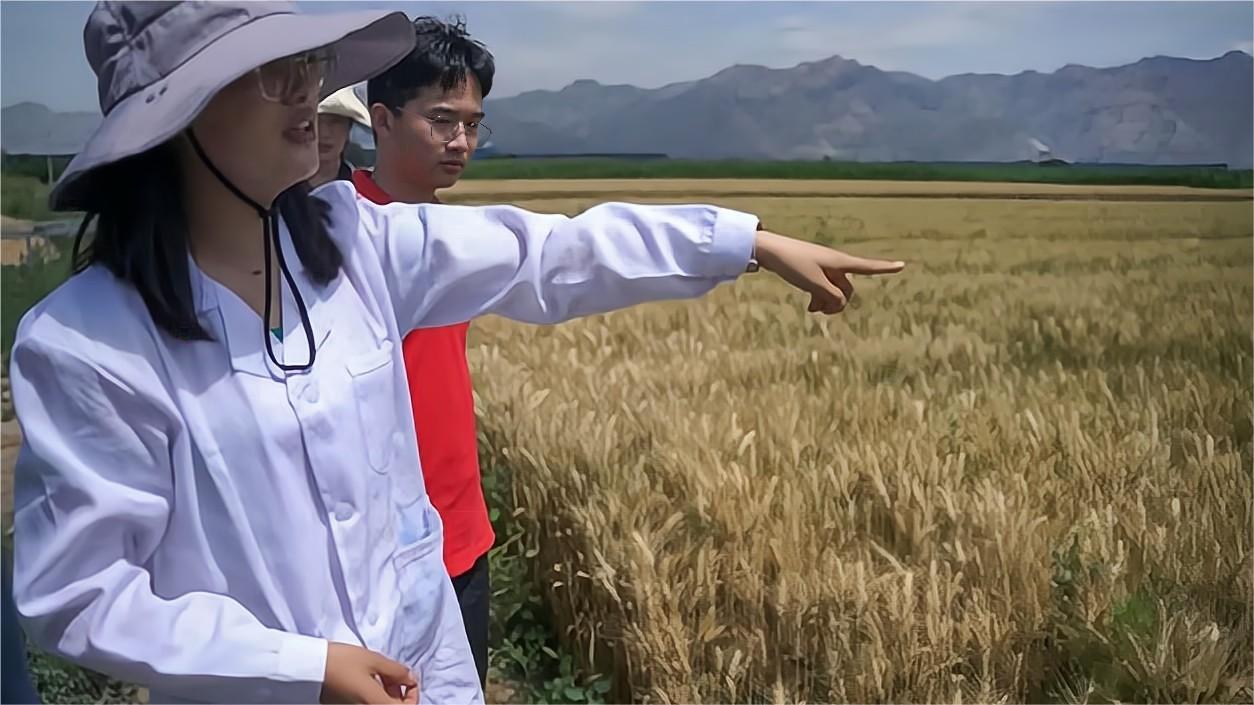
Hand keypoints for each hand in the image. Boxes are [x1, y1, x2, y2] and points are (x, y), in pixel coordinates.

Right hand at [320, 642, 418, 703]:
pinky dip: (374, 693)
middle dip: (400, 692)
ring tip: (381, 672)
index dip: (413, 696)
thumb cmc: (341, 662)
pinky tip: (370, 677)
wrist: (310, 668)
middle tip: (395, 673)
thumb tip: (410, 678)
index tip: (409, 680)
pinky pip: (368, 703)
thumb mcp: (374, 661)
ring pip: (380, 704)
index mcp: (377, 704)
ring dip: (387, 692)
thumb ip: (397, 671)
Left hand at [753, 230, 904, 313]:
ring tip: (812, 309)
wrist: (769, 250)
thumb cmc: (792, 264)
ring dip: (828, 303)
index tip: (903, 265)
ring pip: (835, 290)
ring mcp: (823, 267)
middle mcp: (834, 264)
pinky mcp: (812, 271)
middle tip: (820, 311)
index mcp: (839, 262)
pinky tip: (810, 306)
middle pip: (847, 288)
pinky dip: (820, 298)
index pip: (867, 267)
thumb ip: (831, 297)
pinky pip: (824, 288)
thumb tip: (841, 304)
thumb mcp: (814, 284)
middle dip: (838, 303)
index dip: (885, 268)